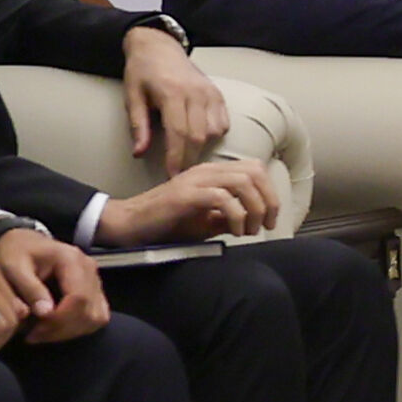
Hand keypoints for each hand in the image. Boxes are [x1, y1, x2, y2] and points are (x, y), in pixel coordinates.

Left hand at [0, 226, 110, 342]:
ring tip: (42, 332)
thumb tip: (46, 313)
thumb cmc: (15, 252)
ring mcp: (95, 279)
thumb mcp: (13, 267)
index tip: (34, 330)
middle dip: (62, 330)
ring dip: (70, 331)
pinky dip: (78, 328)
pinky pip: (96, 317)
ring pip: (95, 318)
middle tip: (33, 335)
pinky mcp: (94, 290)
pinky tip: (56, 328)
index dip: (60, 320)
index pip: (79, 298)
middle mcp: (89, 268)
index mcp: (71, 259)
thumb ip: (29, 288)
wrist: (24, 241)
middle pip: (89, 312)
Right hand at [99, 158, 278, 246]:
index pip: (254, 169)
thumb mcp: (206, 220)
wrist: (130, 224)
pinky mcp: (186, 195)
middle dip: (269, 200)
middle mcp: (206, 171)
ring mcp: (195, 180)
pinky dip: (236, 216)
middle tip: (267, 225)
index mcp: (212, 173)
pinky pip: (222, 198)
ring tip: (250, 230)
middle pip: (254, 172)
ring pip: (242, 182)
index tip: (271, 218)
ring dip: (255, 208)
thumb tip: (254, 221)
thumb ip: (230, 216)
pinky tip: (234, 231)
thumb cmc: (166, 223)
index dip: (270, 192)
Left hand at [119, 26, 232, 163]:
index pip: (178, 133)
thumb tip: (139, 153)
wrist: (159, 47)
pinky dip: (213, 135)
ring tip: (187, 155)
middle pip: (198, 136)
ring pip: (213, 132)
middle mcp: (195, 93)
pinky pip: (222, 123)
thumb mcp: (132, 97)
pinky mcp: (218, 94)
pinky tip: (199, 138)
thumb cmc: (142, 72)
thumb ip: (138, 126)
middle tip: (179, 173)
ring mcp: (209, 93)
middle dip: (189, 159)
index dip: (176, 157)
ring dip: (201, 147)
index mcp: (171, 93)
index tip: (172, 175)